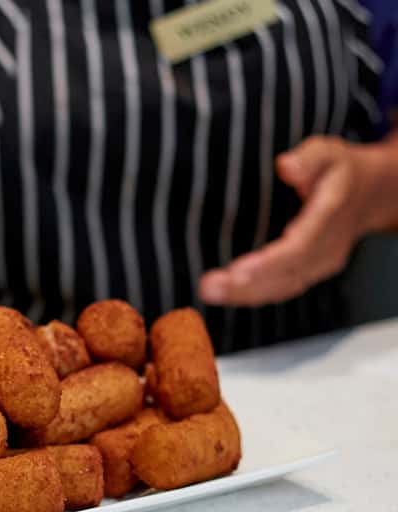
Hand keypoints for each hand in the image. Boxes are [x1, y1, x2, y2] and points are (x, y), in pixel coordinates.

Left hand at [200, 136, 397, 306]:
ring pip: (282, 287)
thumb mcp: (328, 151)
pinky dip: (251, 295)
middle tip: (208, 287)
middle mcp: (328, 245)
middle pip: (286, 273)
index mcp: (332, 214)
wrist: (369, 194)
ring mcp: (321, 262)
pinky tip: (224, 294)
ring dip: (243, 295)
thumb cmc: (338, 170)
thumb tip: (286, 167)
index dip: (268, 262)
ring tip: (209, 292)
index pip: (300, 245)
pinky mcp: (310, 272)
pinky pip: (281, 289)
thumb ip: (309, 157)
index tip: (236, 272)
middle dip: (245, 285)